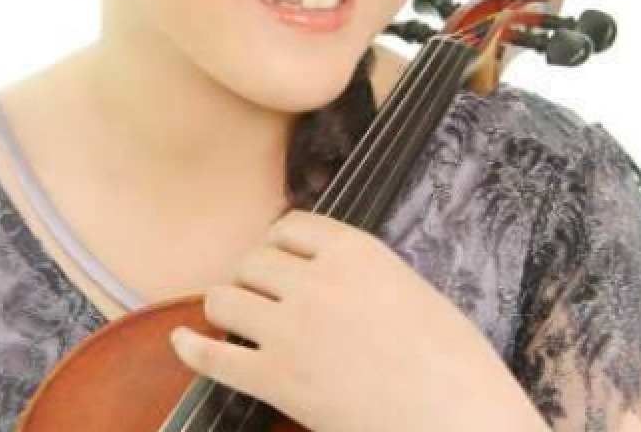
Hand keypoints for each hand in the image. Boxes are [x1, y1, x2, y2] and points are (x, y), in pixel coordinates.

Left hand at [169, 209, 548, 431]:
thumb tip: (320, 270)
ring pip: (223, 299)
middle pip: (251, 261)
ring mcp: (291, 331)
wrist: (460, 418)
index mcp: (355, 252)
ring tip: (235, 320)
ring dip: (226, 308)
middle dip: (253, 278)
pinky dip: (190, 349)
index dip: (277, 244)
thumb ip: (359, 273)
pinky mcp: (276, 381)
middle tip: (261, 298)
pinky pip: (212, 357)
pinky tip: (180, 341)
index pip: (290, 227)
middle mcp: (315, 283)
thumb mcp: (410, 290)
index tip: (276, 259)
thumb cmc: (454, 362)